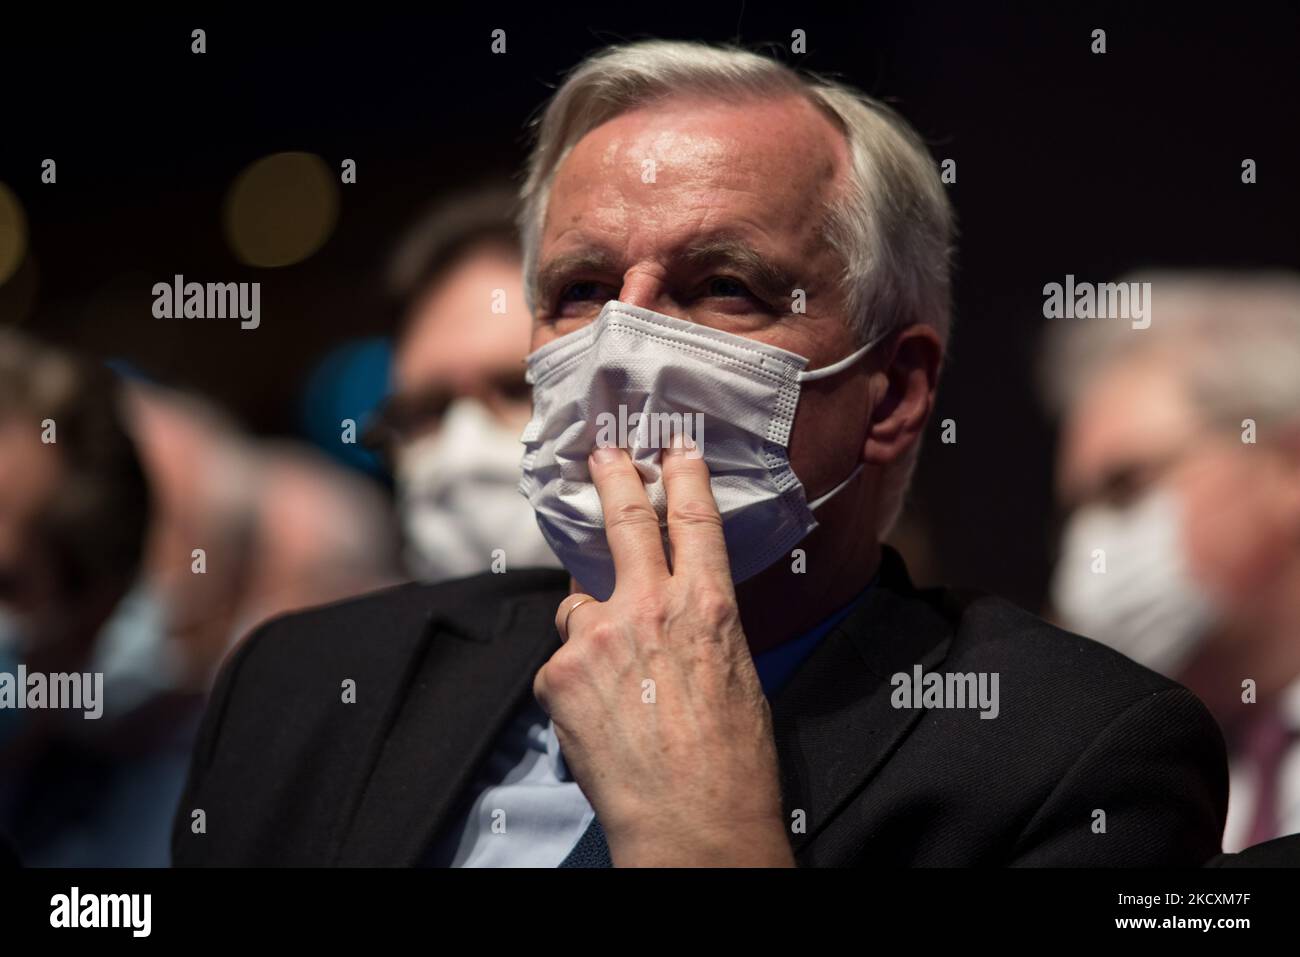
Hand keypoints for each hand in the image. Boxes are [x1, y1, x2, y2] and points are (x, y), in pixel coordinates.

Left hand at [533, 442, 794, 866]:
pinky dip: (575, 681)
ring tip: (617, 678)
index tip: (673, 448)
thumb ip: (697, 626)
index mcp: (707, 605)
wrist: (692, 822)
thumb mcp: (736, 672)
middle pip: (623, 521)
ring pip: (581, 605)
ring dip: (592, 624)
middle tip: (603, 453)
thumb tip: (670, 610)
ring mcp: (597, 637)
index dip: (682, 475)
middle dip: (613, 477)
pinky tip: (600, 717)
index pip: (693, 519)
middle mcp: (649, 607)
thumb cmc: (731, 760)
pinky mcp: (558, 674)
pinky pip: (562, 661)